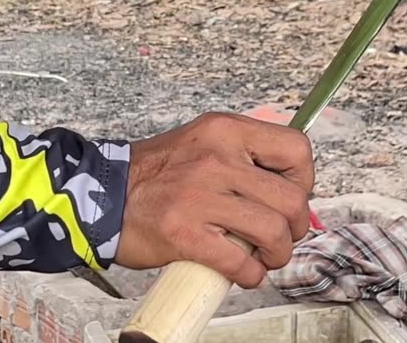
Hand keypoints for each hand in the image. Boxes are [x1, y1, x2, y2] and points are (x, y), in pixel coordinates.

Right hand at [115, 112, 313, 288]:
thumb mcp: (203, 142)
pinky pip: (241, 263)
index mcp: (224, 131)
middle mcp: (216, 158)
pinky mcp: (186, 234)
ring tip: (262, 256)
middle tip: (279, 235)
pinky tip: (242, 271)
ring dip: (276, 255)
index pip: (296, 149)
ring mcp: (200, 196)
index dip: (303, 180)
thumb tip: (288, 185)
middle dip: (294, 227)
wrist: (102, 195)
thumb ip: (243, 156)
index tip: (291, 195)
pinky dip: (250, 275)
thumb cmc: (155, 174)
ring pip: (273, 232)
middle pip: (291, 199)